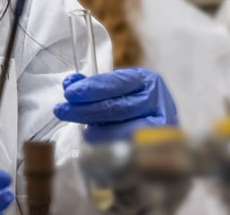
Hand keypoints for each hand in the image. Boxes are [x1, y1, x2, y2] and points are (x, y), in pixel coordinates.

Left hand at [53, 68, 178, 143]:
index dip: (92, 88)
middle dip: (86, 109)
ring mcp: (164, 126)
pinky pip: (133, 148)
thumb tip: (70, 83)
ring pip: (126, 129)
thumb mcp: (117, 93)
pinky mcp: (163, 148)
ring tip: (83, 132)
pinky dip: (113, 146)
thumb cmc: (134, 110)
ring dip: (99, 131)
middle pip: (118, 106)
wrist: (167, 143)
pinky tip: (99, 145)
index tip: (69, 93)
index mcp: (148, 81)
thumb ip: (93, 88)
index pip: (117, 83)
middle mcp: (159, 101)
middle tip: (62, 111)